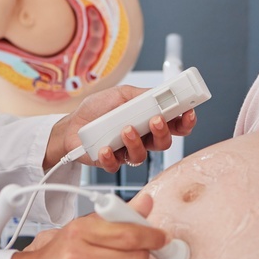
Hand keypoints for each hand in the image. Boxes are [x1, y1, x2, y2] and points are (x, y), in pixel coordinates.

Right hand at [2, 195, 163, 258]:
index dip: (152, 235)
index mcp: (79, 232)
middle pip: (135, 257)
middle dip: (143, 253)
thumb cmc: (61, 252)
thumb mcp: (84, 226)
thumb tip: (146, 202)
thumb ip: (118, 214)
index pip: (128, 233)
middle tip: (137, 250)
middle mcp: (77, 258)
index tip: (160, 236)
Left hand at [46, 85, 197, 171]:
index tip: (188, 113)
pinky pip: (117, 165)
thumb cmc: (96, 109)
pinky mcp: (111, 162)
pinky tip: (105, 147)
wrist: (70, 125)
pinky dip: (111, 156)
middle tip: (155, 120)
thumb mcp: (121, 94)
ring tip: (125, 129)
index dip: (185, 121)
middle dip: (162, 132)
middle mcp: (142, 138)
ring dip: (135, 142)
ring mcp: (127, 152)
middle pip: (164, 143)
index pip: (174, 125)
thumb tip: (161, 93)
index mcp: (148, 120)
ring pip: (142, 156)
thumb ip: (142, 95)